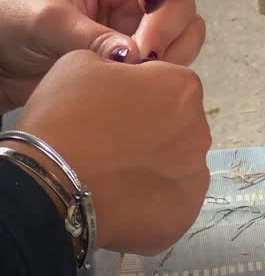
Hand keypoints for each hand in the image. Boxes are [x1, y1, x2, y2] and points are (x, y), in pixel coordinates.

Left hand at [0, 0, 205, 111]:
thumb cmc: (11, 20)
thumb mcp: (45, 20)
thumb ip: (91, 36)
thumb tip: (135, 56)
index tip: (151, 1)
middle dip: (165, 26)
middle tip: (140, 54)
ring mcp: (143, 22)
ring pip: (186, 30)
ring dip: (171, 51)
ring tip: (137, 72)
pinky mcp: (144, 54)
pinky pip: (176, 59)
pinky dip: (166, 72)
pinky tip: (138, 81)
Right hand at [15, 51, 211, 255]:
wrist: (52, 179)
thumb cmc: (65, 115)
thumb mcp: (80, 63)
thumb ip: (119, 64)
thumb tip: (130, 79)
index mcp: (183, 87)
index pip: (168, 86)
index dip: (137, 97)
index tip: (110, 109)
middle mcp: (201, 129)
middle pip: (177, 127)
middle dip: (150, 133)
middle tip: (109, 143)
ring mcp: (196, 174)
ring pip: (176, 166)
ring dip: (151, 168)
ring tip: (112, 174)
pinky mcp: (185, 212)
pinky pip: (170, 202)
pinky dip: (149, 202)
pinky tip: (120, 199)